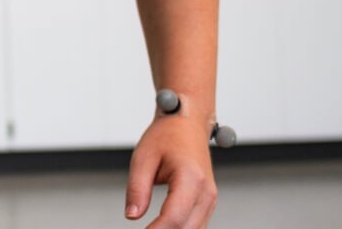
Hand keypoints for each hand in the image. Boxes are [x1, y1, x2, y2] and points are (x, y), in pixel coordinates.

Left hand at [125, 112, 216, 226]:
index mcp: (191, 178)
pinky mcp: (207, 203)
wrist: (187, 123)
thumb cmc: (167, 135)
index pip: (173, 217)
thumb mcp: (143, 157)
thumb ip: (137, 188)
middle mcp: (206, 192)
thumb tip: (132, 215)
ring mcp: (210, 198)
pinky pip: (196, 226)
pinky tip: (163, 227)